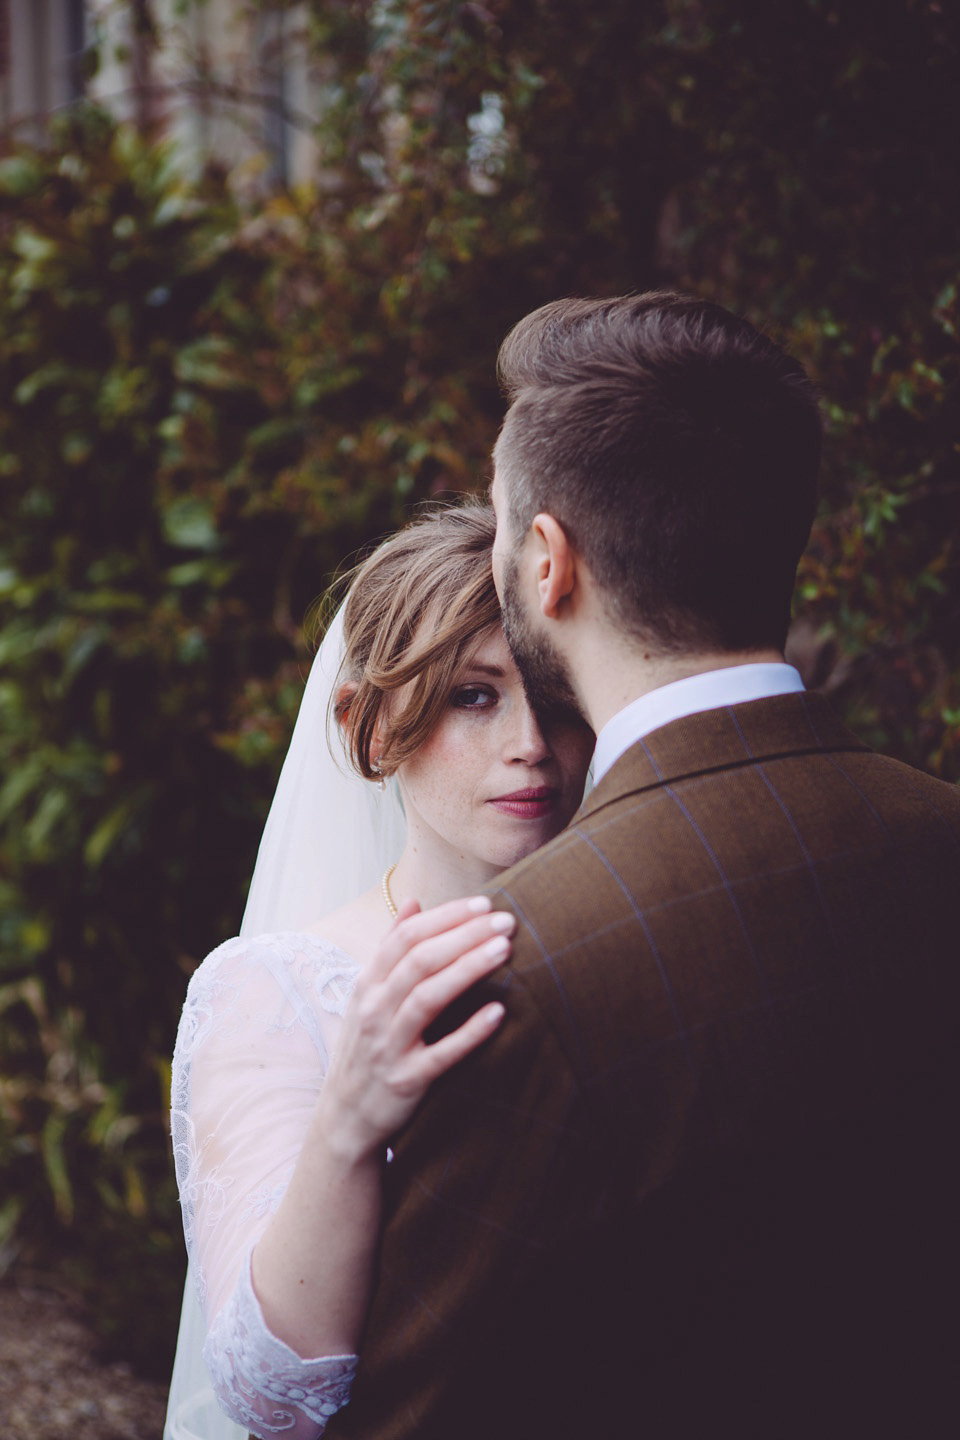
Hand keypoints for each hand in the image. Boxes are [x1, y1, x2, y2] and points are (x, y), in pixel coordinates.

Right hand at [316, 896, 514, 1164]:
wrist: (345, 1116)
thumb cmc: (366, 1046)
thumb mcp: (368, 995)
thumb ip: (391, 948)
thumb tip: (413, 901)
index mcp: (368, 984)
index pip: (406, 936)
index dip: (445, 916)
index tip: (483, 903)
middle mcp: (374, 1010)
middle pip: (419, 960)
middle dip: (464, 935)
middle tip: (505, 920)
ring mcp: (388, 1046)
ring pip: (428, 998)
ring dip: (467, 969)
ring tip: (503, 950)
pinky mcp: (405, 1081)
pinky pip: (441, 1054)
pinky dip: (469, 1032)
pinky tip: (498, 1012)